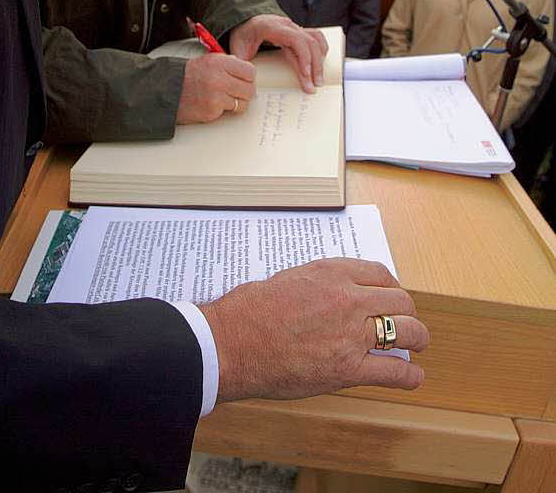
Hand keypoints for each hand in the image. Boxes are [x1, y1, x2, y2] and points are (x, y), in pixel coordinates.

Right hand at [176, 54, 255, 123]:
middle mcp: (219, 78)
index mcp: (220, 62)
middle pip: (250, 89)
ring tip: (224, 98)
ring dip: (236, 103)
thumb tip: (247, 74)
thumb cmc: (187, 76)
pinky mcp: (212, 110)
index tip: (244, 80)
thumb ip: (229, 65)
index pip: (250, 71)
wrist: (167, 90)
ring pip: (242, 103)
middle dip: (244, 92)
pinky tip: (214, 104)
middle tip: (236, 92)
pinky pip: (229, 112)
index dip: (248, 77)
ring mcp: (216, 96)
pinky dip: (224, 110)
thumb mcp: (208, 61)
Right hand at [200, 258, 428, 401]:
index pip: (379, 273)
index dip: (391, 286)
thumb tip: (331, 295)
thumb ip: (318, 284)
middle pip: (399, 300)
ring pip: (406, 330)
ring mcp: (352, 334)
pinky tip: (413, 377)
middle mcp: (348, 299)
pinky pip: (394, 371)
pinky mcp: (348, 369)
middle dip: (406, 311)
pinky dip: (409, 376)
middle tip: (405, 321)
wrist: (233, 343)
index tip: (390, 295)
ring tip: (418, 344)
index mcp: (332, 273)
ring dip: (417, 338)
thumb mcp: (289, 278)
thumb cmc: (250, 310)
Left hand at [229, 15, 326, 92]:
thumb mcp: (237, 47)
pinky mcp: (297, 31)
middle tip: (313, 86)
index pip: (296, 40)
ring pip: (314, 40)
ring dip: (319, 60)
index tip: (305, 75)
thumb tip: (248, 84)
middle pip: (309, 43)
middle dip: (314, 66)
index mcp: (272, 27)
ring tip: (318, 79)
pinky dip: (321, 48)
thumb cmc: (242, 34)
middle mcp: (286, 25)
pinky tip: (321, 62)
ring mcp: (294, 27)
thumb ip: (241, 63)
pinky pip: (315, 36)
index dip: (303, 57)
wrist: (244, 21)